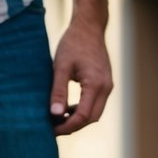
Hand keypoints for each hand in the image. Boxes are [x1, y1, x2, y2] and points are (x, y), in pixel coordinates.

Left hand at [49, 16, 112, 135]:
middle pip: (90, 118)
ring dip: (77, 120)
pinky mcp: (105, 83)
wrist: (89, 27)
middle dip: (72, 126)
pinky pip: (95, 104)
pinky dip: (82, 110)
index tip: (49, 130)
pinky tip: (67, 109)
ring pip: (94, 113)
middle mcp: (106, 87)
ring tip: (57, 119)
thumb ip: (58, 92)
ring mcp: (107, 85)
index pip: (82, 116)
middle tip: (52, 128)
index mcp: (96, 84)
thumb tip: (54, 115)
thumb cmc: (73, 44)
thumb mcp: (60, 67)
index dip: (66, 126)